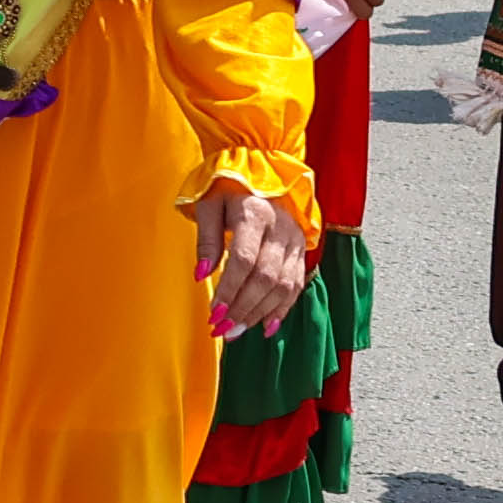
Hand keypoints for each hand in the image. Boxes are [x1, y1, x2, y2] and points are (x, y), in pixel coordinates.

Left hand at [192, 178, 314, 337]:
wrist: (263, 171)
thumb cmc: (228, 189)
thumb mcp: (209, 204)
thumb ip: (206, 239)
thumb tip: (201, 274)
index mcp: (255, 214)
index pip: (244, 259)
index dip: (229, 289)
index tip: (214, 313)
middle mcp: (280, 229)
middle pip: (265, 277)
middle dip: (243, 308)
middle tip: (222, 329)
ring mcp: (294, 241)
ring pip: (283, 285)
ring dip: (259, 313)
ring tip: (236, 331)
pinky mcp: (301, 251)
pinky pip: (296, 285)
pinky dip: (282, 309)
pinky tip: (265, 327)